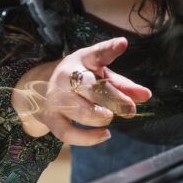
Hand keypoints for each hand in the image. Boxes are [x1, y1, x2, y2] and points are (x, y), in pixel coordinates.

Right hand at [12, 37, 152, 144]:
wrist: (36, 88)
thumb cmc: (78, 80)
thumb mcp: (98, 75)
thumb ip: (122, 85)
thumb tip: (146, 96)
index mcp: (82, 59)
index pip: (97, 53)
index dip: (110, 49)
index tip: (123, 43)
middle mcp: (67, 76)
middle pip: (91, 87)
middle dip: (113, 99)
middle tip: (130, 109)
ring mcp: (57, 98)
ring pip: (81, 111)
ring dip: (100, 116)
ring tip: (110, 116)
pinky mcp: (51, 118)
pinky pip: (69, 133)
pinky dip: (88, 138)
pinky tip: (105, 135)